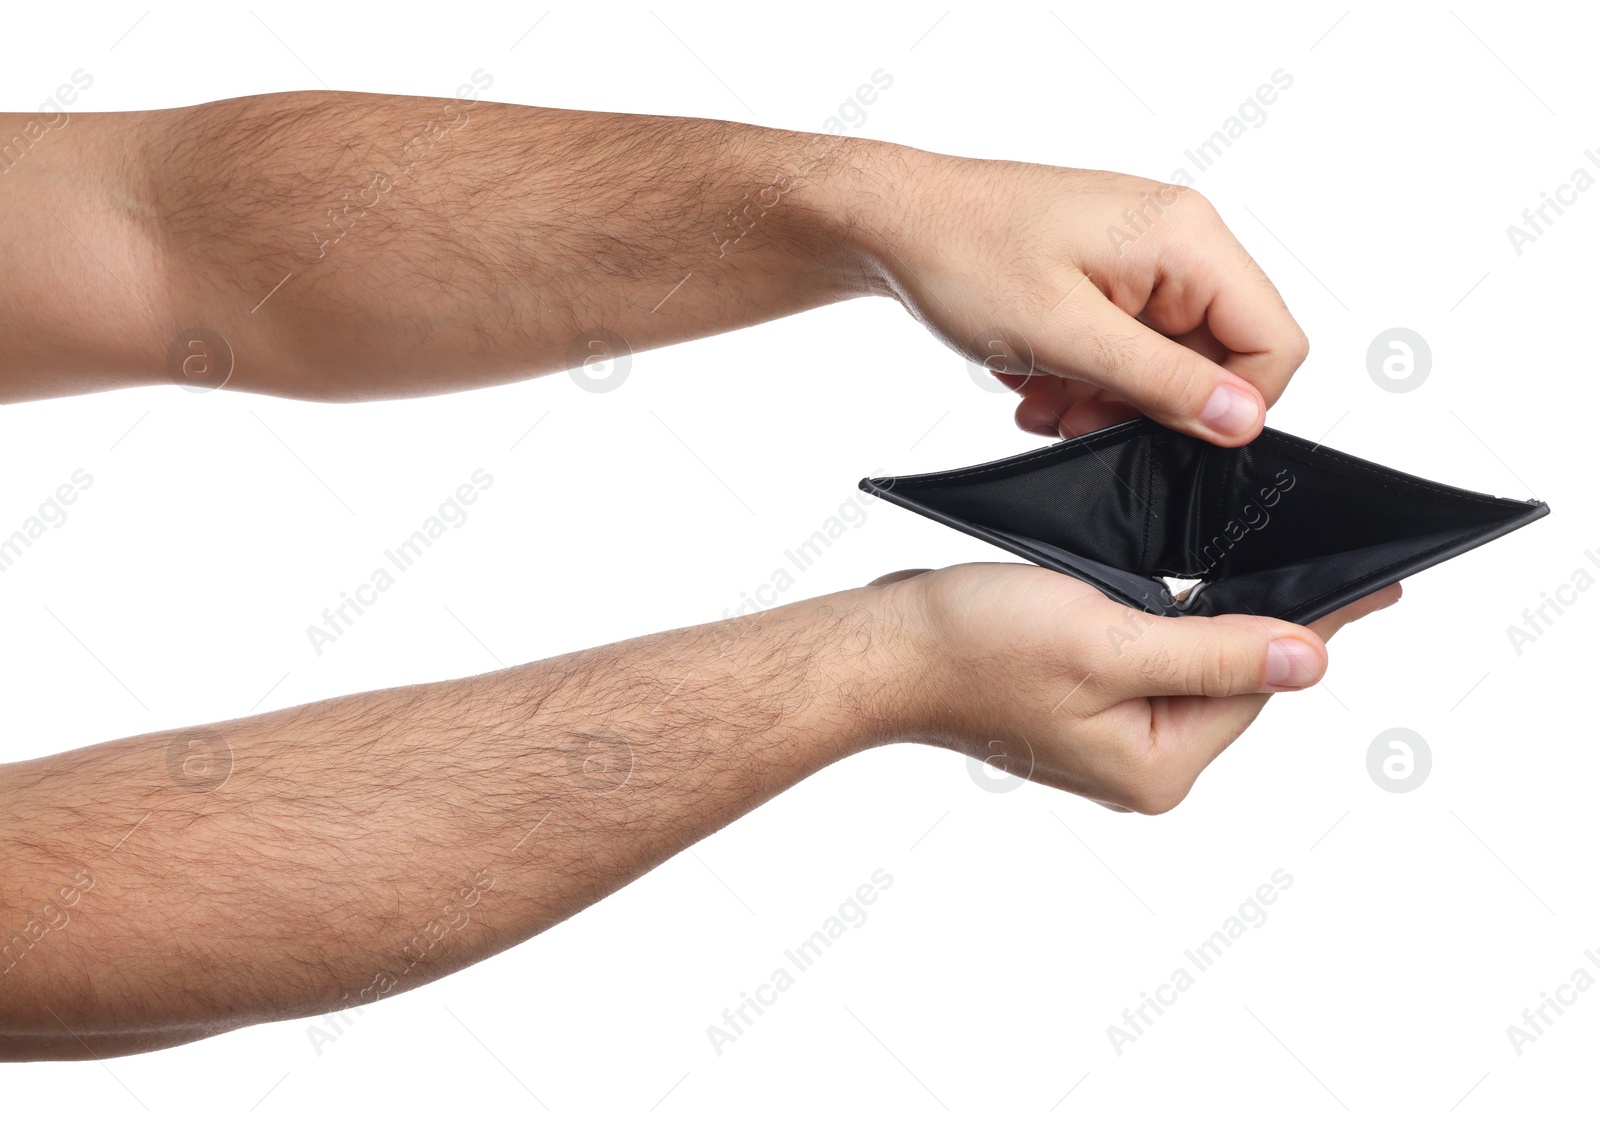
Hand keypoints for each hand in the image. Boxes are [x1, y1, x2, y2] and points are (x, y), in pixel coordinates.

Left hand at [867, 156, 1307, 445]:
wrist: (896, 223)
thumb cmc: (966, 255)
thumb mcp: (1066, 335)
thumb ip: (1162, 381)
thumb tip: (1245, 420)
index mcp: (1188, 239)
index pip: (1272, 342)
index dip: (1230, 405)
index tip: (1160, 433)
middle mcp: (1179, 241)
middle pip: (1216, 359)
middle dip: (1147, 405)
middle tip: (1075, 416)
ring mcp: (1144, 259)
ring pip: (1165, 363)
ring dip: (1107, 398)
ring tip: (1043, 397)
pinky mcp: (1112, 277)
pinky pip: (1127, 347)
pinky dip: (1086, 375)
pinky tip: (1036, 377)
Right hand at [869, 564, 1398, 812]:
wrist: (888, 649)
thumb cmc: (977, 645)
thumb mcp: (1109, 642)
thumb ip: (1214, 653)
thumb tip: (1311, 661)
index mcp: (1155, 766)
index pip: (1259, 686)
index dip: (1316, 626)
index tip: (1381, 584)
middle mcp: (1140, 765)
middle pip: (1234, 681)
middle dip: (1273, 619)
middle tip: (1337, 560)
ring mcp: (1112, 739)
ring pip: (1196, 667)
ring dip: (1227, 615)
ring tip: (1279, 562)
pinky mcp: (1087, 706)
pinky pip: (1156, 662)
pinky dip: (1179, 621)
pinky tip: (1199, 583)